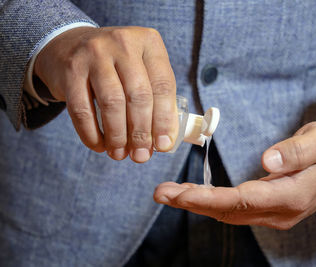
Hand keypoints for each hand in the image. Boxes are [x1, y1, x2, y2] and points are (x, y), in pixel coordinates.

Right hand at [34, 26, 177, 161]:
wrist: (70, 46)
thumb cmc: (116, 66)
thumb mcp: (142, 70)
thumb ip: (157, 100)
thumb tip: (165, 141)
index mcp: (148, 42)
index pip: (163, 85)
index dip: (165, 120)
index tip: (163, 145)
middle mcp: (123, 43)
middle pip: (138, 96)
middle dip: (141, 132)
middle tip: (141, 156)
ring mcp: (95, 54)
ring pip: (112, 103)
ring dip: (117, 136)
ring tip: (120, 154)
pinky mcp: (71, 69)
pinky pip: (82, 109)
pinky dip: (91, 133)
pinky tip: (99, 145)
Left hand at [153, 122, 315, 228]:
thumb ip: (295, 152)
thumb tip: (267, 161)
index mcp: (292, 196)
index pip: (243, 200)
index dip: (209, 198)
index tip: (180, 193)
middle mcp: (281, 212)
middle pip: (229, 211)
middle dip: (193, 203)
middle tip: (161, 193)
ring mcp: (275, 214)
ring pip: (229, 213)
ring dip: (198, 204)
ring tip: (169, 193)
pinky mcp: (269, 209)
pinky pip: (235, 210)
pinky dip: (211, 203)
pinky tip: (193, 195)